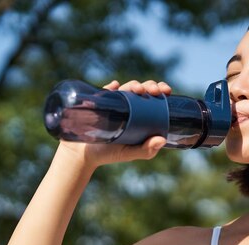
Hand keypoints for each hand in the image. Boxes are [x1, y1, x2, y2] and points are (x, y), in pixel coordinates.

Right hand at [56, 79, 171, 169]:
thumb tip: (162, 140)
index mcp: (138, 114)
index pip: (152, 98)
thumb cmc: (109, 153)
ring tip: (137, 90)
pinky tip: (113, 86)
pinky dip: (110, 87)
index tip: (165, 91)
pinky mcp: (97, 103)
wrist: (82, 155)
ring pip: (125, 88)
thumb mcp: (129, 153)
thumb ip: (146, 150)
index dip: (159, 90)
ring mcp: (112, 103)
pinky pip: (104, 91)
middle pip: (140, 89)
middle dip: (149, 85)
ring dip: (133, 85)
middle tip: (153, 91)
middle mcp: (127, 105)